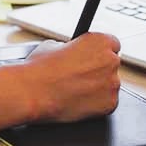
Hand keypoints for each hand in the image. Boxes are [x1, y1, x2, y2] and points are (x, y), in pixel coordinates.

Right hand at [0, 33, 120, 130]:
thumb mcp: (53, 45)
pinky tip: (78, 100)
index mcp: (99, 41)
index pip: (111, 44)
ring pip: (109, 85)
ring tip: (74, 89)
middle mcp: (111, 61)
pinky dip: (96, 103)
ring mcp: (112, 84)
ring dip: (97, 86)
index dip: (98, 52)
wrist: (33, 92)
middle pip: (111, 65)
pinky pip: (107, 102)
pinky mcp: (110, 104)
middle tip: (79, 75)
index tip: (90, 57)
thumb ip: (71, 47)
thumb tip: (73, 53)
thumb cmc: (40, 69)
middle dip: (98, 69)